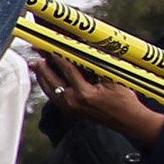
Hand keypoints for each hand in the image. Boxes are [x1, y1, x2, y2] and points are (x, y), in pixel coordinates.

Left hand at [27, 49, 163, 146]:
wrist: (128, 120)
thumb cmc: (124, 99)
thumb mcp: (112, 79)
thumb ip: (96, 64)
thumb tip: (83, 47)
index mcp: (84, 93)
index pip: (67, 69)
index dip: (58, 54)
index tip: (51, 43)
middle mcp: (73, 102)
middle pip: (52, 79)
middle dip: (43, 63)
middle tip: (36, 49)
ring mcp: (70, 108)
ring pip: (50, 88)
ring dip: (42, 74)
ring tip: (35, 62)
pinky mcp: (70, 111)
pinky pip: (54, 95)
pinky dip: (48, 85)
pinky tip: (45, 77)